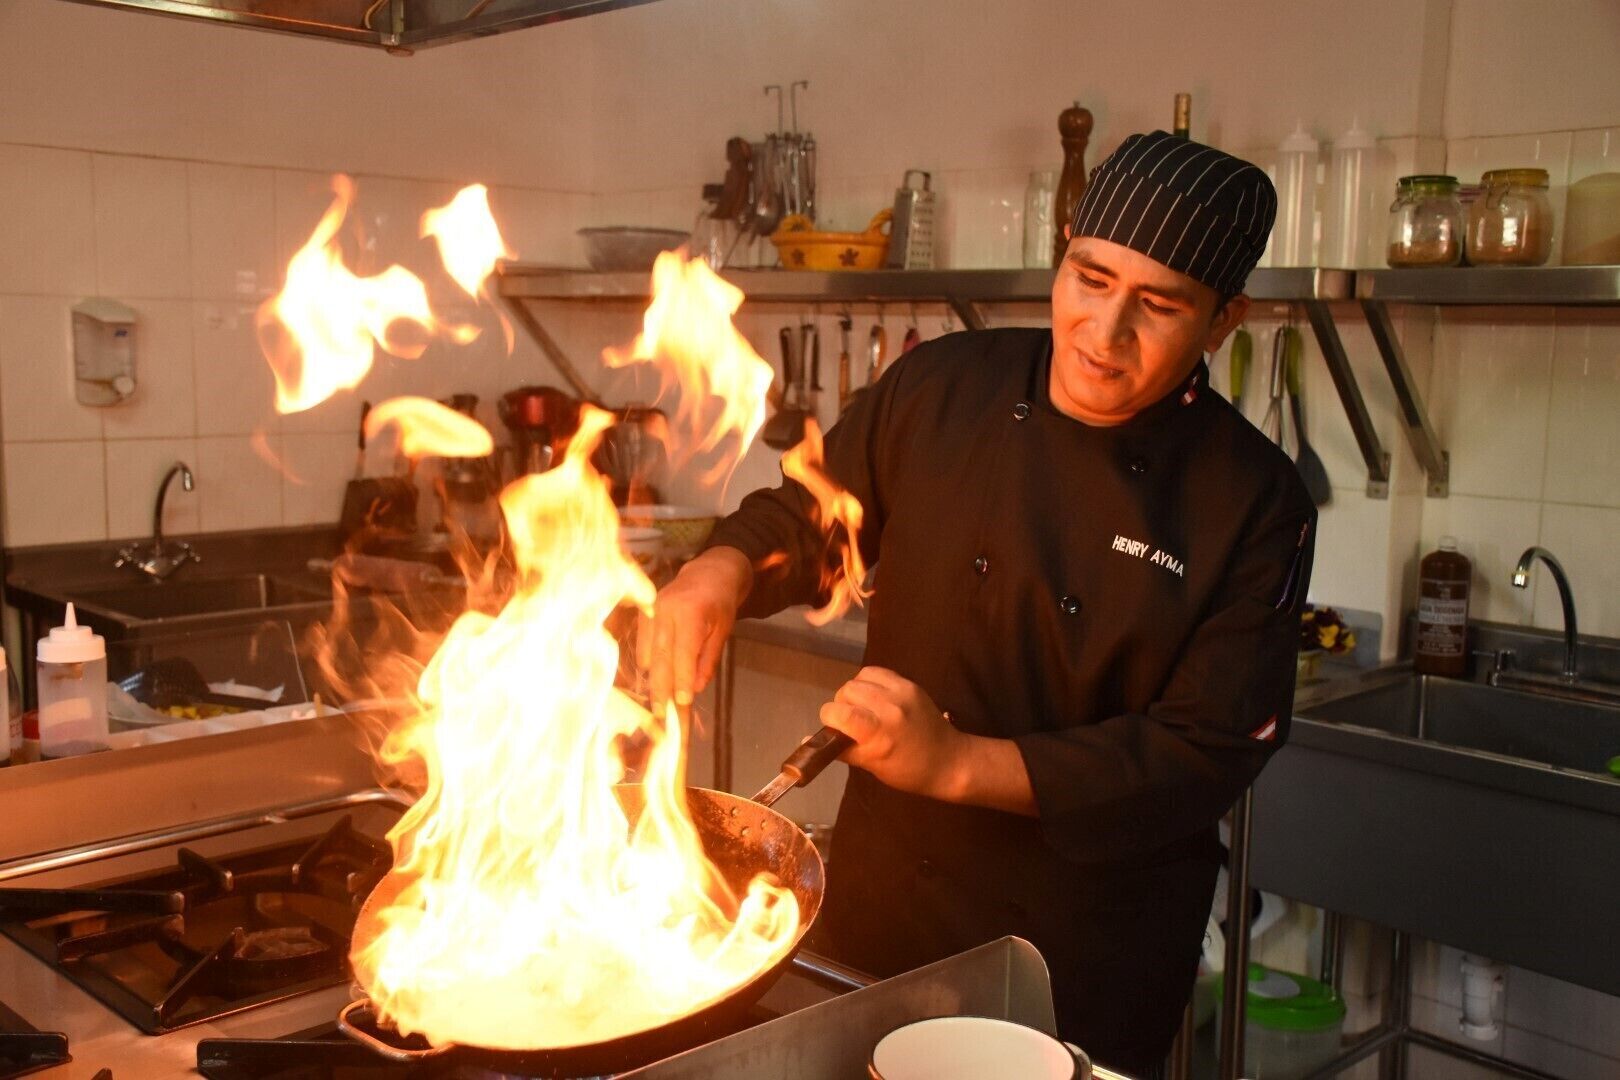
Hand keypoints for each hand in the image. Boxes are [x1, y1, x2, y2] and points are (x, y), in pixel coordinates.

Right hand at [638, 546, 752, 710]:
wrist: (709, 573)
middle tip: (662, 713)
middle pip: (659, 657)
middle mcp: (666, 610)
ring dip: (656, 677)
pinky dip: (651, 663)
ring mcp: (651, 611)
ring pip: (648, 654)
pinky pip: (642, 646)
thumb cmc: (720, 604)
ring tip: (664, 697)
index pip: (683, 652)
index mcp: (690, 612)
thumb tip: (696, 688)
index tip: (683, 702)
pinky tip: (660, 672)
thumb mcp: (723, 631)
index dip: (682, 679)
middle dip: (661, 688)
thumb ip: (708, 659)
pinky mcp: (643, 614)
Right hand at [819, 667, 965, 800]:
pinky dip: (869, 682)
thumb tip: (806, 741)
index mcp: (878, 732)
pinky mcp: (909, 684)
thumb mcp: (871, 765)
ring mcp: (900, 692)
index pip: (838, 711)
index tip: (834, 728)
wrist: (948, 760)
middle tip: (851, 722)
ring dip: (855, 693)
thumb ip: (840, 749)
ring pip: (859, 679)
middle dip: (842, 705)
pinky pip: (877, 672)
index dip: (829, 718)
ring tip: (864, 709)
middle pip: (846, 691)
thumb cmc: (907, 771)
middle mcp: (888, 707)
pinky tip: (875, 697)